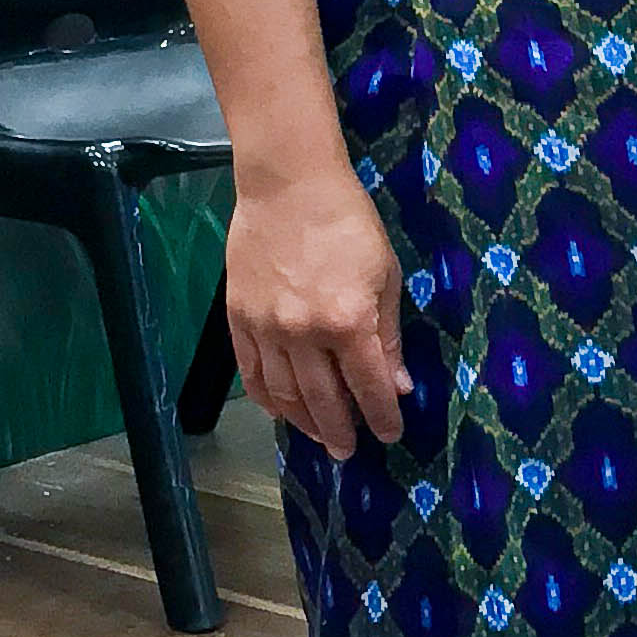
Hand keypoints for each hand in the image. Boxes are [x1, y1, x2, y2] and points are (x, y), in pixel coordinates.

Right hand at [224, 166, 409, 456]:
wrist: (288, 185)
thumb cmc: (348, 222)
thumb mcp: (384, 276)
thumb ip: (388, 336)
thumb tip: (398, 384)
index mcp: (348, 322)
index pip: (368, 386)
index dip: (382, 416)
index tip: (390, 434)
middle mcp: (304, 334)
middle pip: (324, 400)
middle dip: (341, 431)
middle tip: (349, 451)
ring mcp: (266, 329)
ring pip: (284, 395)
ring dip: (303, 423)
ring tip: (319, 437)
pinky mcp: (239, 319)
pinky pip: (252, 374)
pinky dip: (267, 400)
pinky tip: (281, 411)